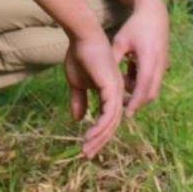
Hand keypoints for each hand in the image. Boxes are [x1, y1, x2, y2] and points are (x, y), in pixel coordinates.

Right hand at [63, 31, 122, 157]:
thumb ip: (79, 100)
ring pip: (111, 123)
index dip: (98, 133)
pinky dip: (100, 127)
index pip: (107, 118)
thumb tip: (79, 119)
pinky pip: (109, 114)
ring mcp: (116, 91)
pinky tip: (90, 135)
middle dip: (99, 141)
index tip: (86, 145)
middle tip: (87, 154)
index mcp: (109, 92)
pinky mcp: (112, 89)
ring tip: (86, 149)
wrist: (82, 37)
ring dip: (99, 138)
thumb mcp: (76, 82)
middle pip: (111, 125)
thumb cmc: (79, 55)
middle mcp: (116, 94)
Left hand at [111, 0, 169, 117]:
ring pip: (153, 87)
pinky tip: (129, 73)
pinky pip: (154, 80)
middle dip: (137, 102)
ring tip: (121, 88)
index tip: (126, 115)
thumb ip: (114, 59)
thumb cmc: (134, 26)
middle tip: (120, 106)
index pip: (142, 88)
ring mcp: (163, 65)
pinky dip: (143, 82)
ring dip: (139, 91)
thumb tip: (103, 78)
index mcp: (148, 59)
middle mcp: (159, 65)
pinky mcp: (163, 63)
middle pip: (150, 93)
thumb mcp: (120, 40)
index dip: (135, 103)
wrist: (154, 13)